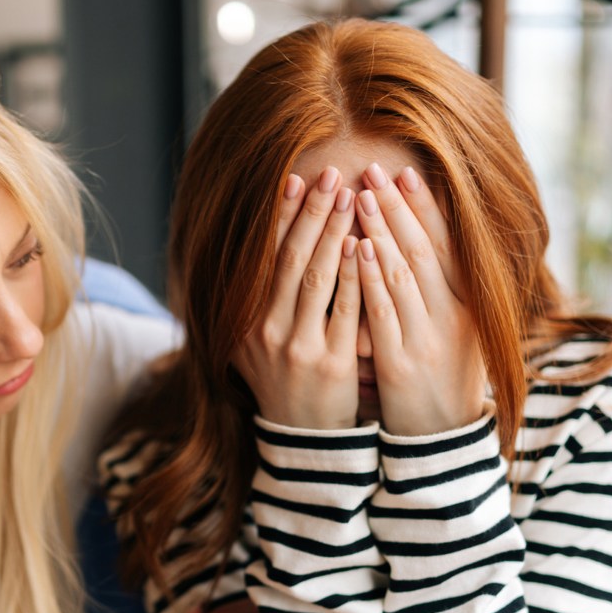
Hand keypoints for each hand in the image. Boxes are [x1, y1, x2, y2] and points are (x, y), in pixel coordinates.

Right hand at [232, 167, 362, 427]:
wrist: (304, 437)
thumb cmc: (287, 377)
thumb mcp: (257, 341)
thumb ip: (260, 298)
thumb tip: (260, 242)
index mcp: (245, 319)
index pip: (263, 256)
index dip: (279, 216)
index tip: (295, 179)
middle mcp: (264, 331)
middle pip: (290, 259)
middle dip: (311, 213)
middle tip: (331, 175)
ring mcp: (296, 347)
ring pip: (316, 279)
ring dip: (334, 233)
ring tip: (352, 197)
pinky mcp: (329, 363)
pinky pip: (345, 311)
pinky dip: (354, 276)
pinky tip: (365, 246)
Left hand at [354, 162, 486, 436]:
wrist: (439, 443)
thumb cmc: (437, 380)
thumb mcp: (448, 333)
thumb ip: (435, 293)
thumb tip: (412, 242)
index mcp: (466, 306)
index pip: (444, 246)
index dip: (424, 208)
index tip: (404, 174)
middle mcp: (451, 317)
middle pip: (423, 251)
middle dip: (397, 208)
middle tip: (374, 170)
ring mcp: (427, 340)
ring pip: (403, 274)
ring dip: (381, 230)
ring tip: (360, 194)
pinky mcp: (401, 364)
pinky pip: (383, 312)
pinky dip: (369, 277)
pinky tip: (356, 247)